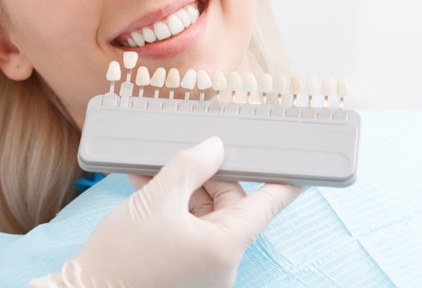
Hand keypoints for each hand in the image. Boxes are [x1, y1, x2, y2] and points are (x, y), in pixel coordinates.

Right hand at [27, 137, 302, 287]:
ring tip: (151, 172)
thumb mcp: (156, 199)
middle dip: (204, 178)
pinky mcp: (184, 273)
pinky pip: (188, 231)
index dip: (282, 180)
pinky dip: (171, 209)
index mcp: (224, 246)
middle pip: (228, 206)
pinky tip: (147, 188)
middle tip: (179, 157)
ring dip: (181, 191)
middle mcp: (220, 263)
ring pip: (204, 216)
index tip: (300, 165)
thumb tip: (214, 148)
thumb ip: (189, 166)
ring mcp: (202, 270)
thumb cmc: (121, 255)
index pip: (267, 205)